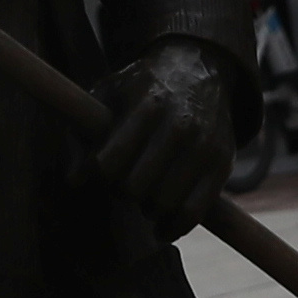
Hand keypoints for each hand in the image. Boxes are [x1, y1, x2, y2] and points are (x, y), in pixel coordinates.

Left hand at [88, 37, 237, 227]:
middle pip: (135, 187)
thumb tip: (74, 181)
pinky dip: (174, 228)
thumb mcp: (105, 96)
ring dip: (146, 209)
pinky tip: (161, 229)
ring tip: (142, 197)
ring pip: (163, 203)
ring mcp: (205, 146)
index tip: (99, 171)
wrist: (198, 69)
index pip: (109, 162)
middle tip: (122, 182)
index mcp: (147, 105)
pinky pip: (194, 213)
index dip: (97, 175)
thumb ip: (82, 136)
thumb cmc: (141, 89)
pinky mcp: (223, 164)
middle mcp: (180, 125)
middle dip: (121, 190)